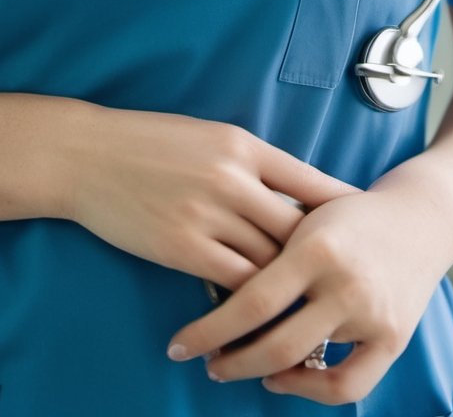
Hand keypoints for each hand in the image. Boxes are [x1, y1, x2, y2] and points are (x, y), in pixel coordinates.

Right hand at [64, 106, 359, 288]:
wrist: (86, 155)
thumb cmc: (147, 143)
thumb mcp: (207, 137)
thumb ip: (249, 163)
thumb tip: (290, 195)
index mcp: (244, 145)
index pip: (311, 182)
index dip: (342, 210)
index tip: (366, 229)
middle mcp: (235, 178)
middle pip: (299, 229)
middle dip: (324, 257)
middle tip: (347, 279)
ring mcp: (210, 215)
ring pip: (271, 261)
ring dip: (289, 286)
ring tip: (312, 307)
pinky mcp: (183, 248)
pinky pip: (235, 283)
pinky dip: (252, 302)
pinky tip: (260, 315)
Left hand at [165, 168, 452, 405]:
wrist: (420, 219)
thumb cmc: (348, 213)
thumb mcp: (304, 211)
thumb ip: (265, 244)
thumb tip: (207, 277)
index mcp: (316, 246)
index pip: (251, 302)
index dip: (209, 331)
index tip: (180, 345)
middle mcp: (345, 283)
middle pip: (274, 343)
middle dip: (230, 361)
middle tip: (206, 362)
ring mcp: (372, 314)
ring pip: (305, 361)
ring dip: (262, 371)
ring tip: (236, 365)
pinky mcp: (393, 339)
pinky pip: (347, 385)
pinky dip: (310, 389)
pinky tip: (283, 378)